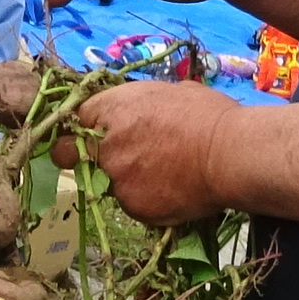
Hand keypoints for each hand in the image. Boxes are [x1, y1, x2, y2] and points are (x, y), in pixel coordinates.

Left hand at [60, 79, 247, 225]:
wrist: (228, 153)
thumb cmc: (207, 115)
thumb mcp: (169, 93)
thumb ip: (140, 105)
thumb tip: (144, 112)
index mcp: (108, 109)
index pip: (75, 120)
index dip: (86, 128)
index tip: (96, 136)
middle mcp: (102, 144)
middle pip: (70, 154)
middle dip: (82, 158)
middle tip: (109, 162)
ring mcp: (114, 178)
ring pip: (105, 183)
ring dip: (124, 181)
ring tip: (161, 176)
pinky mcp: (131, 206)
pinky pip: (132, 204)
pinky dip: (146, 201)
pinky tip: (171, 192)